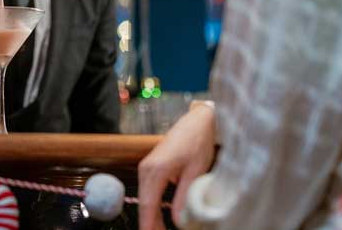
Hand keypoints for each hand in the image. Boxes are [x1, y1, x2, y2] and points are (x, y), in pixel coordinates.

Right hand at [138, 103, 216, 229]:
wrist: (196, 121)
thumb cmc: (197, 142)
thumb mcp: (196, 171)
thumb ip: (185, 197)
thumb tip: (179, 221)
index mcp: (156, 170)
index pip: (148, 205)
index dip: (150, 225)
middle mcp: (146, 169)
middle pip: (143, 205)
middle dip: (150, 225)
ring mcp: (146, 168)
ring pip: (144, 200)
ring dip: (151, 217)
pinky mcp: (150, 168)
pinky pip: (147, 193)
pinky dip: (152, 207)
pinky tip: (161, 218)